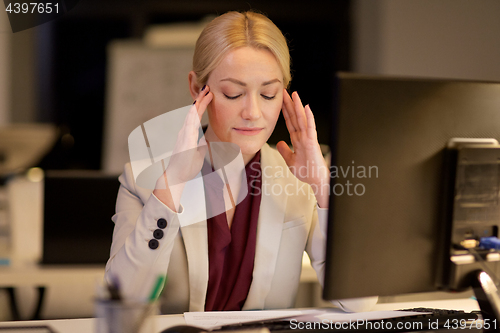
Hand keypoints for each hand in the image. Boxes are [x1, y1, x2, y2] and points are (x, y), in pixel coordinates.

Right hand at [154, 85, 212, 210]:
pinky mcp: (184, 141)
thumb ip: (200, 146)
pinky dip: (193, 115)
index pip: (196, 116)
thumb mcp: (198, 154)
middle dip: (201, 99)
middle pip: (193, 112)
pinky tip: (196, 107)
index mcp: (189, 134)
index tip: (209, 95)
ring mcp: (184, 135)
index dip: (202, 105)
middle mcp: (185, 132)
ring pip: (191, 115)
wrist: (177, 177)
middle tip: (208, 88)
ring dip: (198, 104)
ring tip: (205, 93)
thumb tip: (204, 141)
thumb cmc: (186, 167)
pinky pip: (189, 125)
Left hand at [276, 90, 329, 207]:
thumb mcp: (290, 160)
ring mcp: (308, 138)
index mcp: (297, 139)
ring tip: (294, 94)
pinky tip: (307, 108)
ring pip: (302, 119)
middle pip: (294, 117)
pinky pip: (310, 127)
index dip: (284, 111)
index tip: (280, 101)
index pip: (289, 122)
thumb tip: (278, 142)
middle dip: (289, 104)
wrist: (316, 180)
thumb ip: (284, 151)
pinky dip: (309, 117)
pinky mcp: (313, 142)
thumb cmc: (307, 172)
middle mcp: (302, 136)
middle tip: (284, 91)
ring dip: (298, 106)